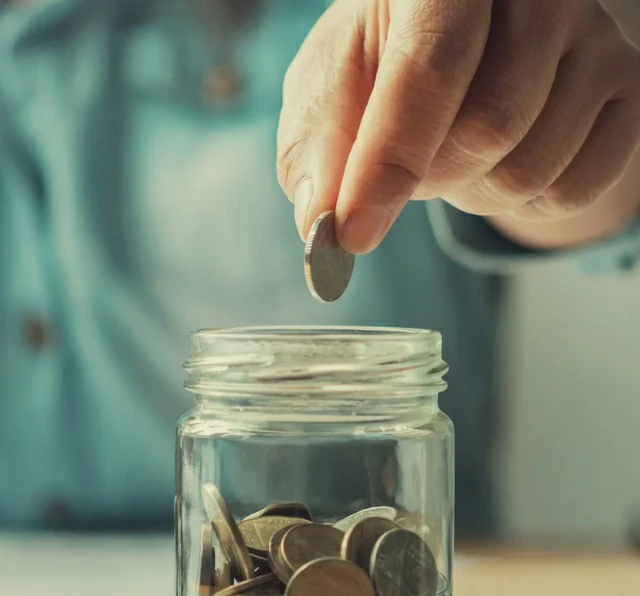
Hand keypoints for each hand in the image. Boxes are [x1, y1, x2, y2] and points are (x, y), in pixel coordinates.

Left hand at [279, 0, 639, 253]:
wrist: (461, 37)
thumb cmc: (380, 60)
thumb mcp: (329, 88)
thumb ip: (316, 149)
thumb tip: (321, 222)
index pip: (429, 70)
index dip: (387, 161)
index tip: (351, 231)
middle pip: (488, 128)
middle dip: (426, 179)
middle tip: (398, 169)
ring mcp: (593, 36)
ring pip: (530, 169)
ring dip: (468, 194)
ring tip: (447, 156)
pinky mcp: (627, 85)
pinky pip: (573, 189)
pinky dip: (519, 204)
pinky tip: (494, 164)